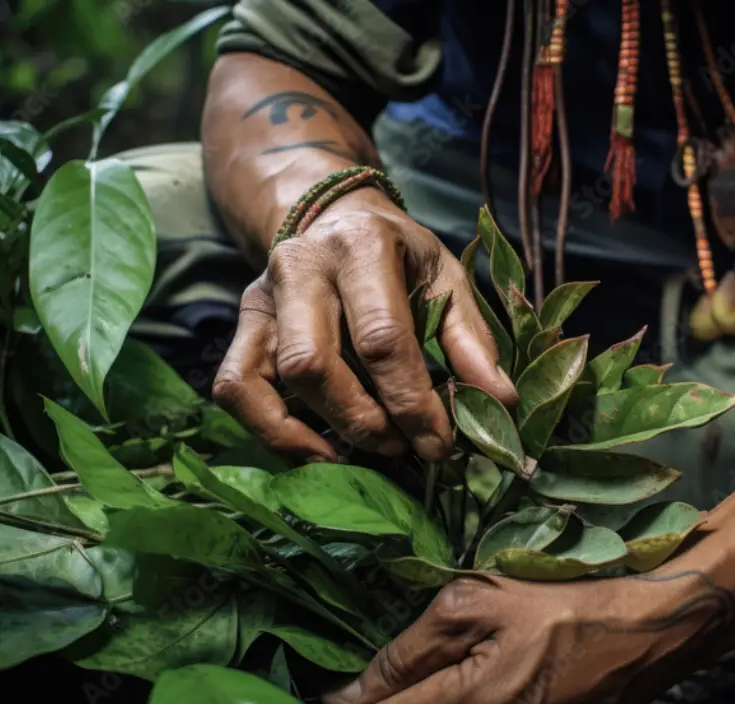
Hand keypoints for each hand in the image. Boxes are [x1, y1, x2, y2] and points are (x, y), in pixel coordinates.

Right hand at [213, 187, 516, 461]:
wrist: (337, 221)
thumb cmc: (401, 256)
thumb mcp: (446, 280)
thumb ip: (471, 341)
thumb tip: (499, 404)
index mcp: (362, 246)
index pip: (381, 337)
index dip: (412, 402)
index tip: (440, 443)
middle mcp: (300, 267)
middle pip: (314, 363)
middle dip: (365, 421)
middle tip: (407, 448)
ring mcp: (262, 297)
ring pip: (269, 379)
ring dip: (324, 429)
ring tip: (375, 448)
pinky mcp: (243, 325)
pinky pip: (235, 388)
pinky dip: (274, 431)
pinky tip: (322, 451)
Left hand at [322, 569, 734, 703]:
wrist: (651, 624)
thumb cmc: (561, 598)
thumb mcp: (476, 600)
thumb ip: (409, 648)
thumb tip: (354, 689)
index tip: (323, 695)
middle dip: (408, 697)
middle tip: (421, 650)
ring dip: (450, 702)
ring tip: (479, 654)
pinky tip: (508, 672)